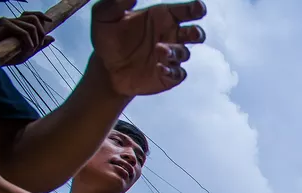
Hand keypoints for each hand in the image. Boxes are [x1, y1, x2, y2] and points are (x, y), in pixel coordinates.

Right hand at [0, 12, 53, 64]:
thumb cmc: (6, 54)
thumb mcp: (25, 51)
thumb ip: (38, 45)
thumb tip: (52, 38)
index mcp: (18, 24)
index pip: (32, 15)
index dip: (42, 16)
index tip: (50, 21)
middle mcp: (13, 20)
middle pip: (34, 19)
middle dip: (41, 34)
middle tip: (38, 46)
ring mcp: (8, 21)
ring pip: (31, 26)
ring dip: (36, 40)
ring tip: (30, 50)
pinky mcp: (4, 24)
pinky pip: (24, 32)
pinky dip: (29, 42)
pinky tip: (26, 49)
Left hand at [90, 0, 206, 96]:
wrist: (105, 68)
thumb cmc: (108, 39)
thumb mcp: (104, 16)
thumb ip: (115, 4)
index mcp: (161, 18)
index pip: (184, 11)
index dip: (194, 8)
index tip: (198, 8)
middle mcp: (170, 36)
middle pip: (194, 33)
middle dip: (197, 33)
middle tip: (192, 33)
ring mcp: (170, 57)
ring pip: (184, 53)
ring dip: (176, 51)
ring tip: (160, 49)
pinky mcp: (168, 76)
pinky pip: (177, 74)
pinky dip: (172, 71)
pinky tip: (160, 68)